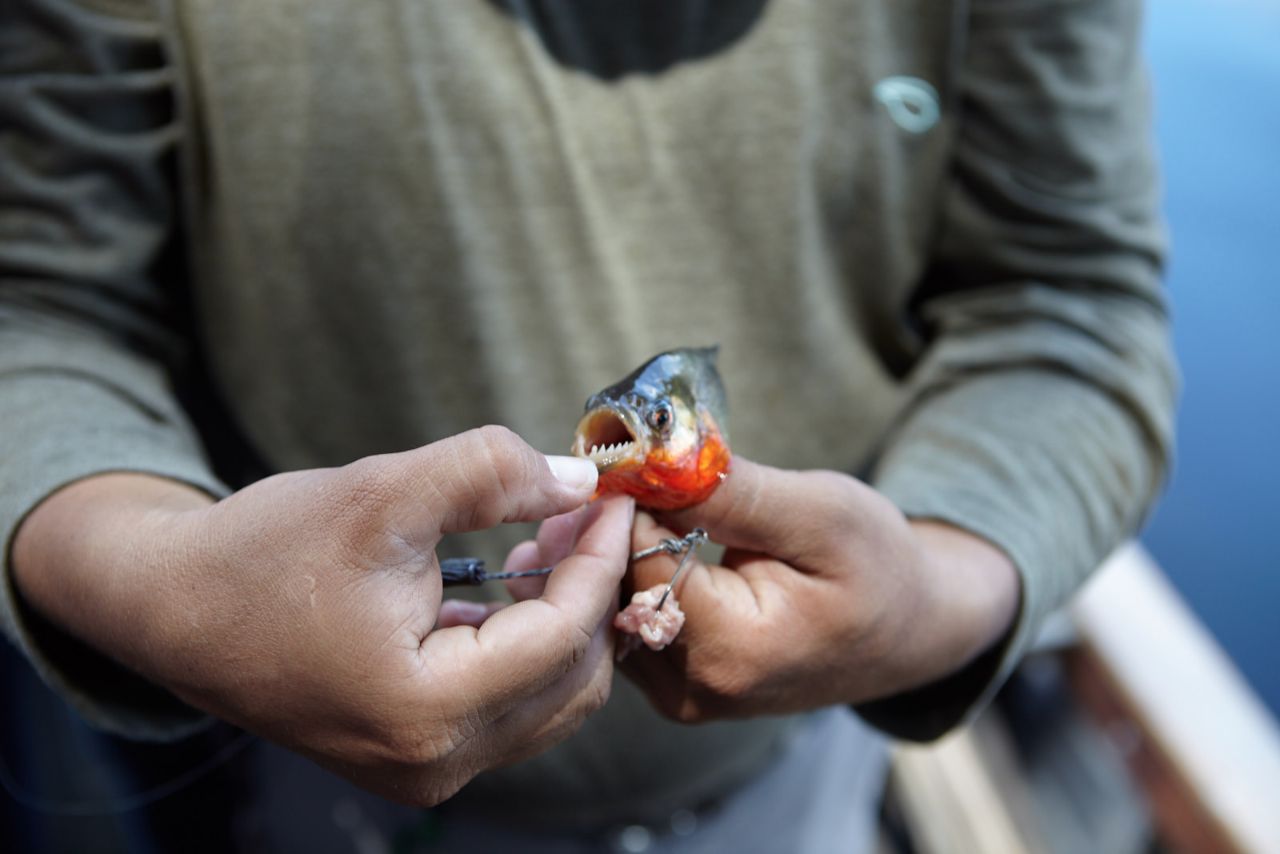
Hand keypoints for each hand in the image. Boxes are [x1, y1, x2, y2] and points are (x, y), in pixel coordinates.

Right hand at [12, 426, 633, 805]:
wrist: (172, 606)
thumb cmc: (262, 553)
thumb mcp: (382, 492)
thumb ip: (490, 475)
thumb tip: (581, 481)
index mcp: (425, 712)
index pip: (560, 637)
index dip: (598, 561)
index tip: (614, 499)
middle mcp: (434, 762)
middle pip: (569, 678)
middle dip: (589, 591)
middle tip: (581, 514)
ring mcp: (426, 768)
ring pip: (547, 696)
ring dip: (563, 617)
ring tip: (544, 540)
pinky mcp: (417, 754)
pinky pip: (508, 703)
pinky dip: (526, 641)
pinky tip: (510, 580)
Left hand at [617, 458, 1019, 721]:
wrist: (907, 627)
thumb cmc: (877, 565)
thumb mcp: (821, 512)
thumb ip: (735, 493)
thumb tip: (654, 461)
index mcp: (731, 651)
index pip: (638, 565)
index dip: (627, 503)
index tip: (627, 453)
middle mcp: (695, 688)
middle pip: (614, 592)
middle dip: (608, 527)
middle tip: (608, 465)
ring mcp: (683, 695)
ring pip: (612, 609)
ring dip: (610, 551)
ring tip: (620, 495)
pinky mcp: (677, 684)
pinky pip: (628, 623)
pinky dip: (627, 575)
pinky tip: (637, 534)